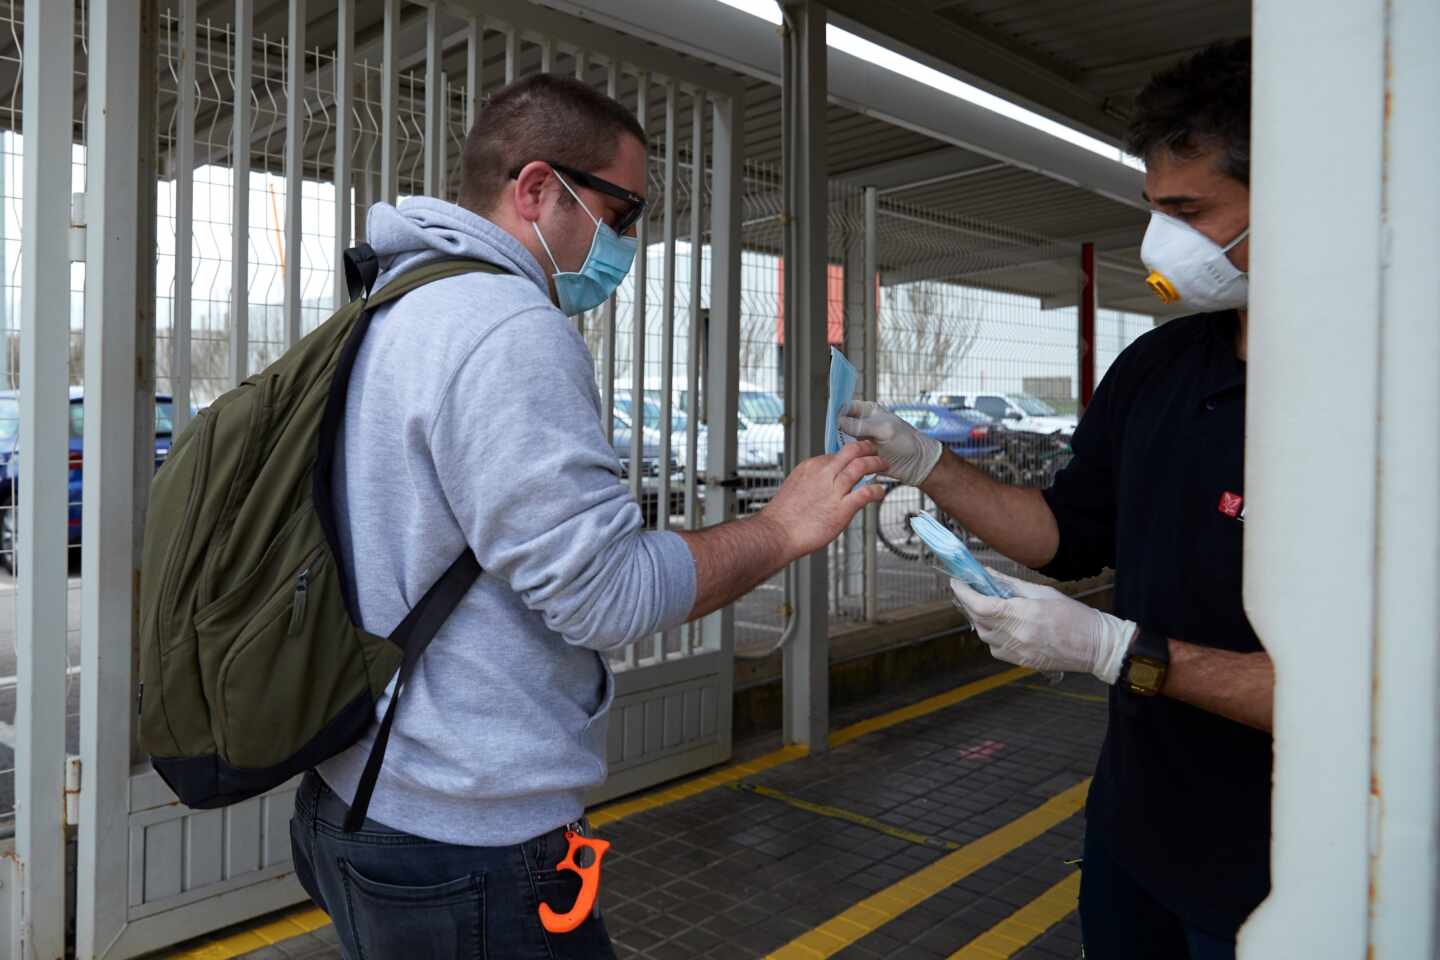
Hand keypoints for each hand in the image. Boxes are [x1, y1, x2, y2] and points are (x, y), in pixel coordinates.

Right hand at [760, 441, 887, 559]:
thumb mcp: (795, 487)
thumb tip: (823, 484)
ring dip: (876, 464)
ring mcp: (834, 490)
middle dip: (867, 448)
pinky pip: (866, 492)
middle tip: (874, 451)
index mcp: (811, 467)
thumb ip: (812, 482)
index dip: (849, 456)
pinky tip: (880, 492)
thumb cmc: (783, 517)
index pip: (835, 454)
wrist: (777, 533)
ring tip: (883, 466)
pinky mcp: (842, 508)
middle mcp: (823, 473)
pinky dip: (877, 490)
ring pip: (862, 466)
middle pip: (852, 451)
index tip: (855, 459)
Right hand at [838, 401, 942, 485]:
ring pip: (843, 439)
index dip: (838, 413)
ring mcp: (862, 439)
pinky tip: (845, 458)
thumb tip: (840, 421)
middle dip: (837, 431)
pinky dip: (846, 455)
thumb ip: (861, 426)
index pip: (846, 407)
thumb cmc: (906, 442)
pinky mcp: (862, 453)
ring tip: (842, 450)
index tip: (833, 423)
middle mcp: (863, 423)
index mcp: (869, 411)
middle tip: (835, 439)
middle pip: (842, 424)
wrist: (917, 464)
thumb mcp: (884, 430)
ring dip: (841, 444)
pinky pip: (848, 452)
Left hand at [950, 570, 1135, 683]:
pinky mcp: (1020, 662)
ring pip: (983, 635)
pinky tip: (1001, 625)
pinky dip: (991, 635)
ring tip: (985, 606)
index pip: (980, 605)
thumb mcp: (1042, 592)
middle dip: (968, 604)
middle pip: (977, 620)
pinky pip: (995, 648)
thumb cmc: (1074, 615)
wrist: (1095, 646)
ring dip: (979, 620)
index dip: (964, 593)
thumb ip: (1011, 584)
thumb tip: (988, 574)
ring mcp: (1017, 652)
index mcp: (1021, 615)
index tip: (957, 582)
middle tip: (968, 590)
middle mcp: (1015, 636)